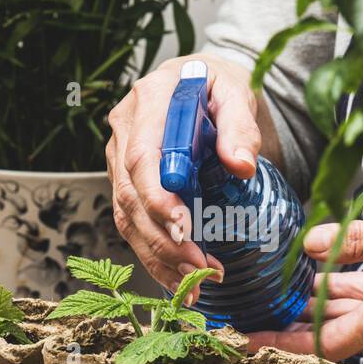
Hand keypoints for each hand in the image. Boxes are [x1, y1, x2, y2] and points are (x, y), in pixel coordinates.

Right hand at [106, 54, 259, 291]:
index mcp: (150, 99)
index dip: (158, 198)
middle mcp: (126, 126)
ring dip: (157, 254)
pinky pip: (131, 220)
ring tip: (192, 284)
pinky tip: (177, 278)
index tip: (185, 229)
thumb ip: (240, 127)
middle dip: (162, 238)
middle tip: (198, 270)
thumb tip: (242, 166)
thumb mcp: (238, 92)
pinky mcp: (125, 176)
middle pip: (130, 193)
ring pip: (126, 213)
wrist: (204, 79)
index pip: (142, 156)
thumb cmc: (219, 84)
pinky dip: (153, 253)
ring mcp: (120, 153)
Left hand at [247, 219, 362, 357]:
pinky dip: (336, 292)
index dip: (285, 342)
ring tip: (272, 293)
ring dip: (310, 305)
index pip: (326, 341)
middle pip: (329, 330)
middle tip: (253, 310)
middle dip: (289, 322)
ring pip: (344, 315)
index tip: (253, 337)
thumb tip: (310, 244)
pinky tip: (312, 277)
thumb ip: (360, 239)